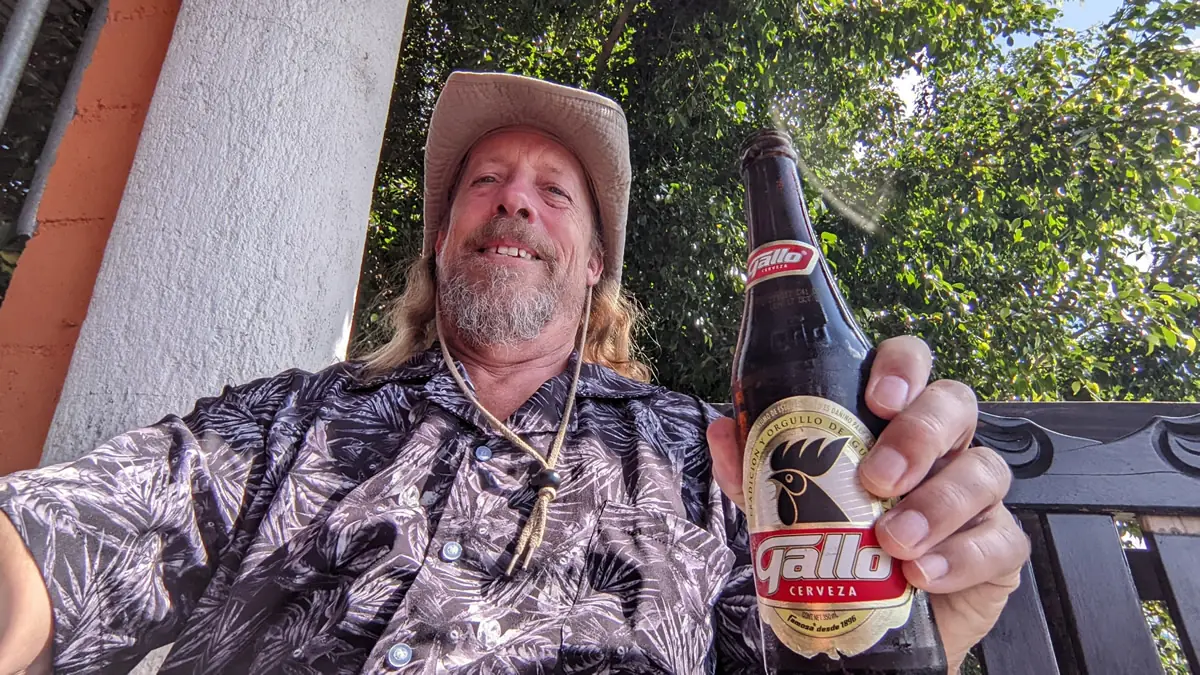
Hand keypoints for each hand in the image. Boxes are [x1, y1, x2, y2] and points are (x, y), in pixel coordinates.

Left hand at [706, 336, 1029, 670]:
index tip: (877, 397)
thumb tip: (723, 430)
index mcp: (893, 421)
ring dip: (937, 504)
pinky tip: (924, 573)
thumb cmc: (841, 547)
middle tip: (878, 478)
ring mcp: (976, 495)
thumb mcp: (789, 506)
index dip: (902, 367)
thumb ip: (758, 468)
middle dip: (918, 435)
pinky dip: (961, 556)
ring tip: (893, 541)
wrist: (874, 623)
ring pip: (985, 471)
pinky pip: (1001, 540)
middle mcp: (943, 447)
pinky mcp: (999, 548)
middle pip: (955, 404)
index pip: (911, 364)